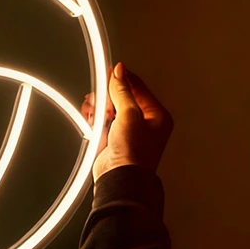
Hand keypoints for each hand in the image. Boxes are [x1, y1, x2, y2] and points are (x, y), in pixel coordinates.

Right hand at [82, 63, 172, 180]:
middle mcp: (146, 123)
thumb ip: (122, 91)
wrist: (120, 178)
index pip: (139, 88)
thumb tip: (119, 72)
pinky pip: (105, 122)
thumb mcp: (129, 114)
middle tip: (98, 95)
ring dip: (100, 107)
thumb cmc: (133, 153)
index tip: (109, 70)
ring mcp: (130, 132)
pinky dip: (97, 119)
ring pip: (112, 109)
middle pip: (124, 98)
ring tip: (93, 109)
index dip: (123, 78)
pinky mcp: (116, 140)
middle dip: (108, 96)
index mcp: (157, 116)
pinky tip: (91, 119)